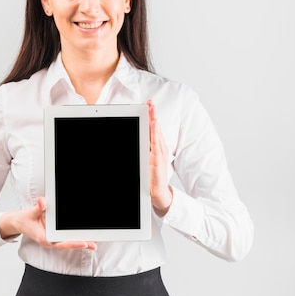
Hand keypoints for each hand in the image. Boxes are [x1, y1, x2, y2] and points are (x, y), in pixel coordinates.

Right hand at [0, 197, 97, 250]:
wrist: (19, 223)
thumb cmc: (25, 219)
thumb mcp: (31, 212)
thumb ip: (38, 207)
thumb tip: (43, 202)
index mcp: (43, 238)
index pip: (60, 243)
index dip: (72, 243)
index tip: (83, 242)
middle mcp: (49, 242)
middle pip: (67, 244)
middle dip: (81, 244)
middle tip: (94, 244)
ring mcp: (52, 241)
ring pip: (68, 243)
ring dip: (81, 242)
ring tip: (94, 242)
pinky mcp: (54, 238)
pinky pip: (66, 239)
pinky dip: (76, 238)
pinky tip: (85, 237)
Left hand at [147, 99, 172, 215]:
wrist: (158, 193)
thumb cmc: (151, 177)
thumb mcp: (146, 160)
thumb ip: (144, 150)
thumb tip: (135, 140)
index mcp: (156, 148)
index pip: (153, 129)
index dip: (151, 116)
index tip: (148, 105)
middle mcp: (159, 149)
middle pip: (155, 128)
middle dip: (153, 114)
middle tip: (150, 101)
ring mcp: (159, 154)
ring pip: (156, 134)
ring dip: (154, 120)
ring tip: (151, 108)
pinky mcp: (157, 160)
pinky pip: (156, 144)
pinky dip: (156, 133)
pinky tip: (154, 124)